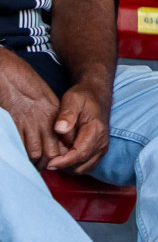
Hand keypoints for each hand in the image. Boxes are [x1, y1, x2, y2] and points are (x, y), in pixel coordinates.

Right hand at [0, 52, 63, 166]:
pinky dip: (20, 154)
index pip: (64, 144)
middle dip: (48, 164)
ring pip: (35, 153)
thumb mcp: (48, 102)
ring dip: (33, 163)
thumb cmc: (27, 87)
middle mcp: (45, 123)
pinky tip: (19, 156)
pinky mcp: (14, 124)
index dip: (61, 155)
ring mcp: (28, 124)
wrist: (10, 73)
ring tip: (31, 166)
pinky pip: (19, 145)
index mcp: (55, 117)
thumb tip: (57, 135)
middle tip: (42, 168)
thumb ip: (53, 119)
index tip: (56, 161)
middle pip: (52, 153)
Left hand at [48, 83, 110, 173]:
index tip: (49, 162)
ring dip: (69, 167)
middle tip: (48, 160)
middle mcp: (102, 142)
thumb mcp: (72, 99)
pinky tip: (64, 157)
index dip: (64, 162)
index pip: (80, 154)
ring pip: (84, 168)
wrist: (97, 96)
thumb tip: (59, 129)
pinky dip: (74, 166)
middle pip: (82, 165)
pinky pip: (87, 166)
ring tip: (55, 158)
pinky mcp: (99, 150)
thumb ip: (67, 114)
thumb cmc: (84, 97)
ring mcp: (102, 148)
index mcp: (96, 131)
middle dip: (64, 166)